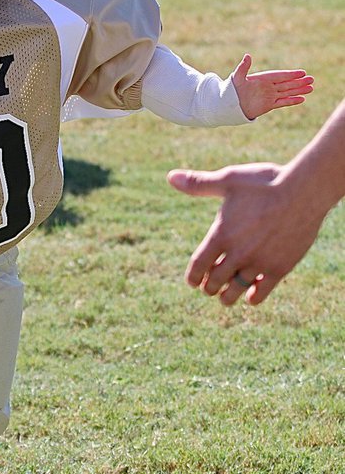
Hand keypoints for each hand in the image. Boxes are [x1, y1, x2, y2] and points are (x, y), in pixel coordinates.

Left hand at [167, 164, 323, 304]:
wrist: (304, 191)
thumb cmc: (263, 183)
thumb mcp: (227, 180)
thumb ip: (198, 184)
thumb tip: (170, 176)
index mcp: (221, 234)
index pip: (198, 265)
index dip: (193, 277)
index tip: (192, 282)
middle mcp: (237, 253)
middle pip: (215, 281)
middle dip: (209, 287)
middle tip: (208, 288)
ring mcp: (259, 262)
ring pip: (237, 290)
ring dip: (228, 296)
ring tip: (226, 297)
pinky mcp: (280, 267)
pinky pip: (263, 291)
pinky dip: (254, 297)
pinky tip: (252, 297)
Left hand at [231, 54, 313, 119]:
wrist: (229, 104)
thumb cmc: (231, 89)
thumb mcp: (237, 77)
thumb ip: (243, 67)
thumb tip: (247, 56)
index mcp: (262, 78)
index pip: (280, 76)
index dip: (290, 74)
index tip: (302, 72)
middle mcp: (268, 86)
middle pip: (287, 83)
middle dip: (299, 82)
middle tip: (312, 79)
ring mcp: (270, 95)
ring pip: (287, 92)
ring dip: (299, 90)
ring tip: (311, 88)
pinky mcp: (269, 105)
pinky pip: (283, 102)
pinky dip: (292, 101)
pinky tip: (302, 99)